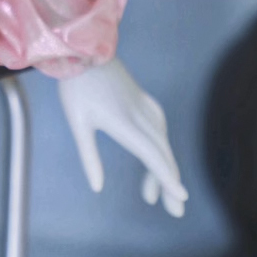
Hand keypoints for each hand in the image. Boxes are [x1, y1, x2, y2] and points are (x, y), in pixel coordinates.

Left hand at [57, 57, 187, 216]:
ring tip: (157, 194)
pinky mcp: (140, 96)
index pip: (151, 153)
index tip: (182, 197)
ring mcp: (141, 103)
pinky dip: (162, 144)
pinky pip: (158, 123)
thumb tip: (97, 187)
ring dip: (165, 165)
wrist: (81, 46)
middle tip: (176, 211)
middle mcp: (137, 113)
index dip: (166, 176)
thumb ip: (89, 155)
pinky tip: (158, 153)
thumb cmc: (75, 85)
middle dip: (170, 182)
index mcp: (122, 121)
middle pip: (161, 151)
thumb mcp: (77, 122)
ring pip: (161, 139)